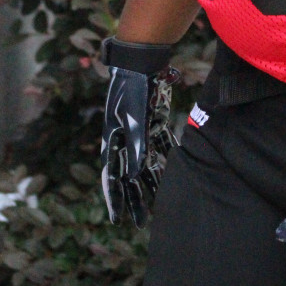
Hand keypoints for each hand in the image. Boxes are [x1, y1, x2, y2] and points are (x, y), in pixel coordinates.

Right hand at [99, 38, 178, 228]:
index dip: (114, 200)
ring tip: (159, 203)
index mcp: (113, 140)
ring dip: (152, 182)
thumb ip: (137, 148)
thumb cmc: (133, 92)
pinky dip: (165, 159)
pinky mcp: (153, 123)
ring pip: (146, 163)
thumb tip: (136, 175)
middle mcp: (124, 139)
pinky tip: (173, 170)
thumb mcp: (134, 122)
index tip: (116, 220)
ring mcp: (139, 132)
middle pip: (130, 176)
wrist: (141, 63)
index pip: (112, 178)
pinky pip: (159, 146)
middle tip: (141, 222)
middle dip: (135, 199)